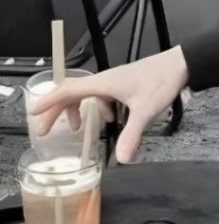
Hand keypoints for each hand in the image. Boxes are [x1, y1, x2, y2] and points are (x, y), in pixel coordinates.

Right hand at [31, 46, 188, 162]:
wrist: (180, 64)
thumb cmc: (161, 82)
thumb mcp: (145, 112)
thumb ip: (132, 135)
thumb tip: (123, 158)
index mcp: (102, 84)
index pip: (67, 91)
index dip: (48, 102)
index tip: (33, 113)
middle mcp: (104, 80)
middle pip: (71, 94)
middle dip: (57, 111)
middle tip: (46, 130)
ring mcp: (113, 81)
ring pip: (87, 95)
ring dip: (78, 110)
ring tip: (77, 128)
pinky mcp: (123, 83)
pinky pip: (103, 95)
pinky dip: (100, 107)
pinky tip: (112, 119)